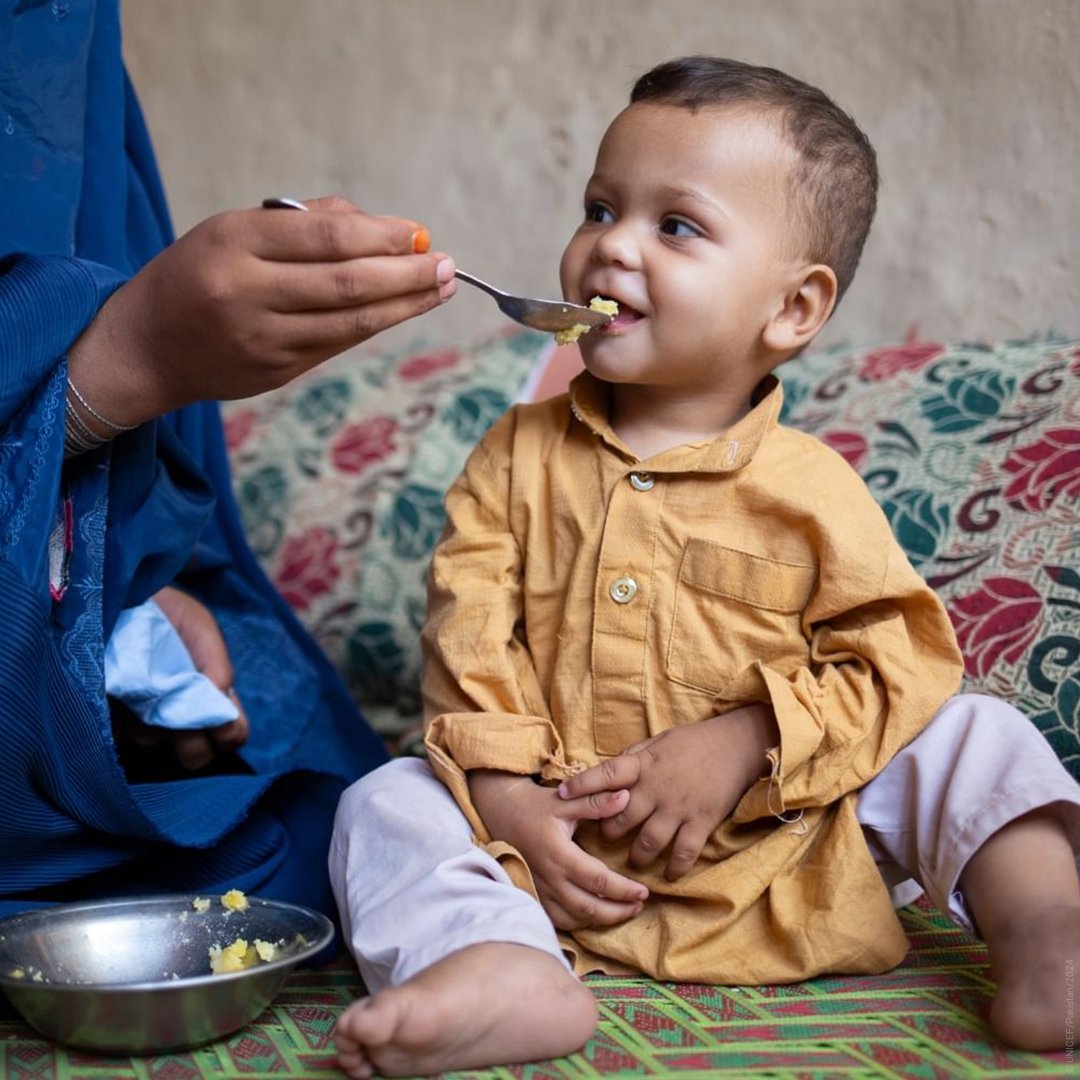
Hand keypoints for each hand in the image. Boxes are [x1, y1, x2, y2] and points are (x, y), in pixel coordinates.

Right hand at [68, 195, 456, 425]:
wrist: (146, 347)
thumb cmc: (197, 273)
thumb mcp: (232, 229)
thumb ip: (302, 222)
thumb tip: (380, 226)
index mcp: (233, 242)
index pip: (325, 236)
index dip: (381, 236)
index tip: (419, 233)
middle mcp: (247, 292)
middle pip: (347, 282)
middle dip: (407, 274)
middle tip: (447, 265)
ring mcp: (262, 339)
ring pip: (351, 322)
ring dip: (405, 305)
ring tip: (441, 288)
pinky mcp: (275, 372)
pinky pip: (337, 345)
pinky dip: (375, 325)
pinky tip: (401, 310)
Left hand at [113, 586, 248, 771]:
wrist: (118, 593)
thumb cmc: (166, 610)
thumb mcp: (199, 626)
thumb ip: (215, 663)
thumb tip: (221, 698)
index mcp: (209, 691)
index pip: (233, 733)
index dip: (230, 734)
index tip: (220, 725)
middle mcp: (179, 711)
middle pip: (196, 754)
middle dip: (191, 744)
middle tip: (177, 722)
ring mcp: (143, 715)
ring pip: (153, 743)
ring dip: (149, 726)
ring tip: (137, 691)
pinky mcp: (108, 716)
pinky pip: (116, 736)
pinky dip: (116, 723)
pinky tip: (115, 695)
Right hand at [468, 769, 648, 930]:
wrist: (500, 812)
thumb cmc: (535, 805)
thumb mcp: (566, 800)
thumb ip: (596, 802)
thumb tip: (626, 797)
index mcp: (559, 855)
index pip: (598, 881)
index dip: (624, 890)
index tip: (644, 891)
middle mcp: (549, 877)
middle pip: (588, 907)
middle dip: (617, 911)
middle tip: (639, 905)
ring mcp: (539, 889)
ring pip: (573, 918)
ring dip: (600, 920)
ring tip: (622, 912)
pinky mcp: (533, 893)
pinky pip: (557, 919)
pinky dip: (578, 922)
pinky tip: (593, 915)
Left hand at [557, 705, 776, 880]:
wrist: (736, 745)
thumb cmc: (693, 742)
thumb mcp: (657, 742)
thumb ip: (633, 758)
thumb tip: (607, 772)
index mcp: (644, 764)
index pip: (605, 774)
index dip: (582, 785)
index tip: (560, 794)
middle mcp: (657, 788)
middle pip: (621, 817)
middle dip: (608, 832)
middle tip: (603, 839)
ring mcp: (679, 807)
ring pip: (648, 842)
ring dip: (636, 856)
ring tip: (634, 861)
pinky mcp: (701, 821)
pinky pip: (683, 852)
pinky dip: (674, 867)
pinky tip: (668, 874)